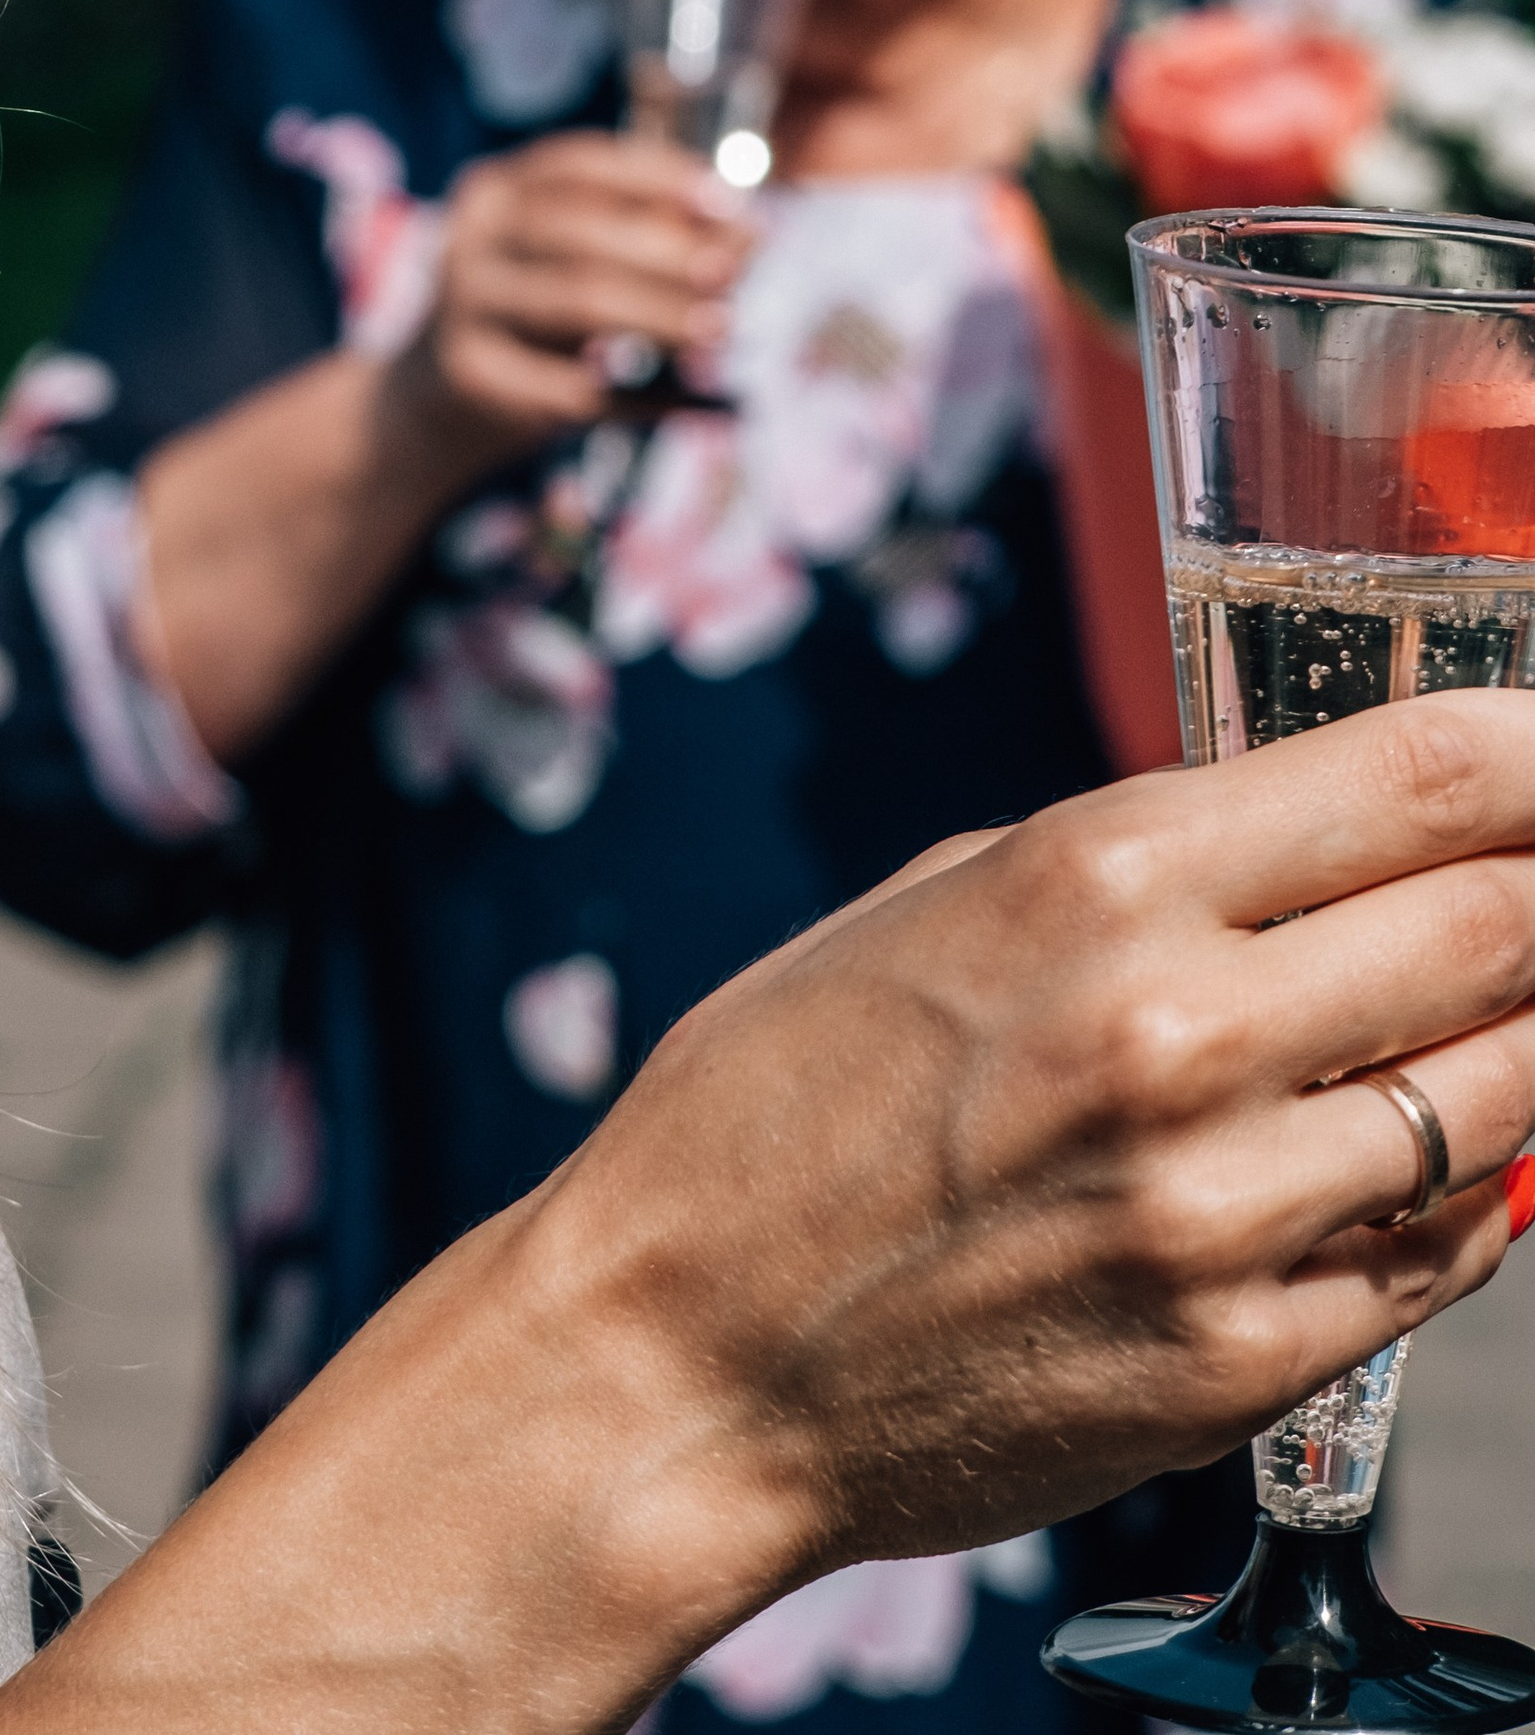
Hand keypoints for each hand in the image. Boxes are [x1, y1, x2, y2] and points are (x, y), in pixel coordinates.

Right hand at [383, 129, 753, 483]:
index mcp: (494, 193)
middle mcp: (469, 240)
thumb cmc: (523, 321)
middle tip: (731, 273)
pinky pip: (572, 388)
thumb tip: (746, 239)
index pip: (578, 165)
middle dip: (667, 251)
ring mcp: (462, 309)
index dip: (656, 175)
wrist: (426, 408)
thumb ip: (642, 241)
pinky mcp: (474, 379)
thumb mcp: (565, 266)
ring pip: (578, 302)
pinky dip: (643, 395)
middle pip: (581, 233)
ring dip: (661, 315)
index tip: (726, 202)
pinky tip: (695, 402)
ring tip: (721, 330)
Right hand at [539, 689, 1534, 1606]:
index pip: (1423, 773)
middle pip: (1502, 923)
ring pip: (1506, 1096)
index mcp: (1099, 879)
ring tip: (1496, 1013)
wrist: (683, 1354)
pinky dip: (1464, 1193)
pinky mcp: (1248, 1360)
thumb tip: (1318, 837)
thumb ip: (1143, 866)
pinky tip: (1421, 1159)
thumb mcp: (939, 899)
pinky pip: (1443, 1253)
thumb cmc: (779, 1107)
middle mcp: (1181, 1030)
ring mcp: (1226, 1209)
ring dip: (1525, 1040)